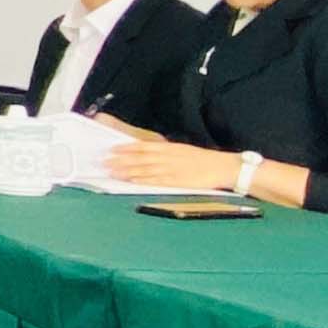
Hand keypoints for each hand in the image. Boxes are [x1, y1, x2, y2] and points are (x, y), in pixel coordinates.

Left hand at [103, 135, 229, 189]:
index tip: (112, 149)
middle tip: (104, 161)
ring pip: (144, 169)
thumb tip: (147, 152)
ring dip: (127, 170)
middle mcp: (168, 157)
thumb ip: (165, 152)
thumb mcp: (182, 150)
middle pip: (139, 158)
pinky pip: (157, 181)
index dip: (126, 148)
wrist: (222, 167)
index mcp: (169, 148)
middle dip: (120, 159)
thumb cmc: (202, 160)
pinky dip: (143, 180)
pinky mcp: (177, 181)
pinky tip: (132, 180)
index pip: (143, 146)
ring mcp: (172, 169)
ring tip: (112, 171)